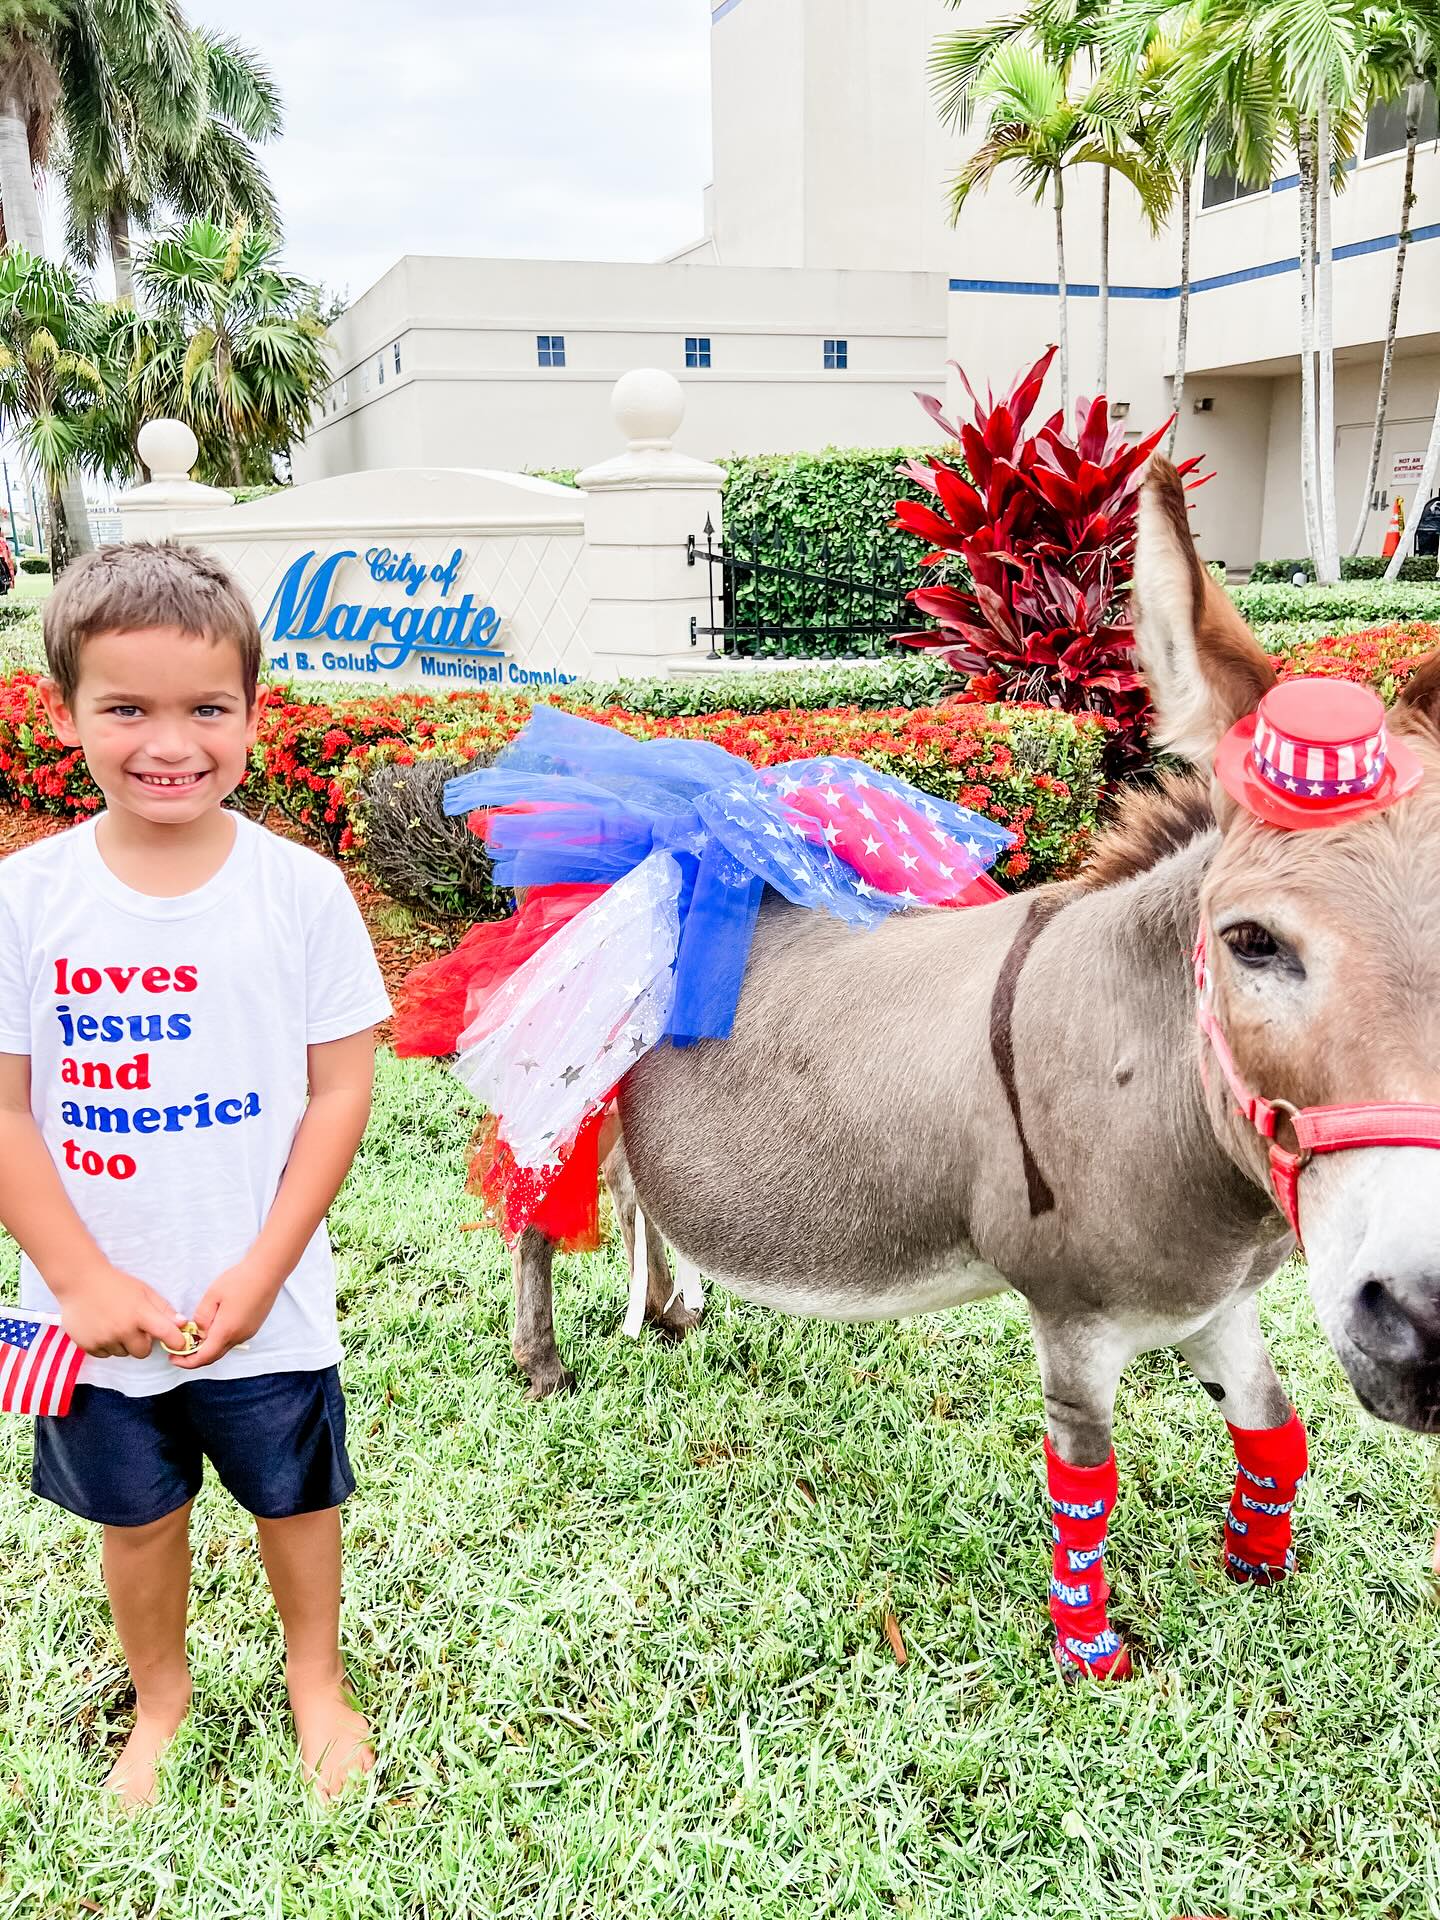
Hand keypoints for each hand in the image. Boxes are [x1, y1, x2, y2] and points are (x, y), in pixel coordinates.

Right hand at [59, 1265, 184, 1359]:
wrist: (79, 1281)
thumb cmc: (115, 1284)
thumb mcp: (143, 1291)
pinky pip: (105, 1354)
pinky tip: (101, 1328)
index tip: (178, 1343)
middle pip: (143, 1352)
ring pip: (123, 1353)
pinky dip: (106, 1345)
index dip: (176, 1341)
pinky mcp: (88, 1345)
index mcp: (140, 1314)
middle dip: (142, 1343)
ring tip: (114, 1323)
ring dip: (122, 1343)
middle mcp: (123, 1329)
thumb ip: (163, 1309)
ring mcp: (104, 1339)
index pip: (166, 1334)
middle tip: (134, 1328)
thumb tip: (182, 1324)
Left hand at [169, 1260, 281, 1370]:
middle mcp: (239, 1336)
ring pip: (223, 1348)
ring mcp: (248, 1333)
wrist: (268, 1272)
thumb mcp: (212, 1295)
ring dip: (208, 1348)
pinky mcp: (252, 1327)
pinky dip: (219, 1340)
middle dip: (195, 1357)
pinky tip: (213, 1327)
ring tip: (194, 1336)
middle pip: (214, 1356)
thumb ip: (201, 1317)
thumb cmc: (240, 1280)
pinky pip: (232, 1340)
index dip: (187, 1362)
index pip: (204, 1357)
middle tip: (180, 1351)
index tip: (174, 1358)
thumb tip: (198, 1331)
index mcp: (226, 1330)